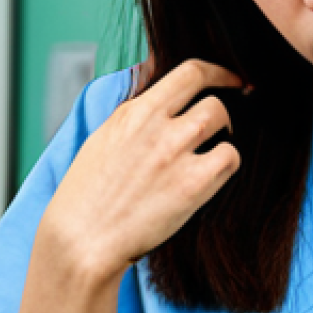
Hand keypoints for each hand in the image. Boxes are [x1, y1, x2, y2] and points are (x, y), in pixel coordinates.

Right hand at [39, 58, 245, 282]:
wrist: (82, 240)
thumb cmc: (86, 197)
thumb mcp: (103, 139)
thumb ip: (135, 115)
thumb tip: (158, 89)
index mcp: (133, 112)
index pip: (189, 72)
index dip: (219, 72)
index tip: (230, 79)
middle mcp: (156, 126)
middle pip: (212, 97)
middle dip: (224, 108)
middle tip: (226, 124)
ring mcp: (175, 153)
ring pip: (223, 121)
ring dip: (225, 134)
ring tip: (214, 152)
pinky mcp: (191, 184)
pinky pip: (229, 158)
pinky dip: (227, 163)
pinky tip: (212, 176)